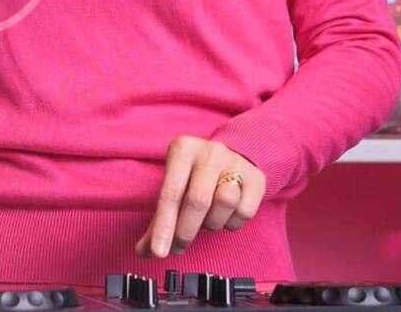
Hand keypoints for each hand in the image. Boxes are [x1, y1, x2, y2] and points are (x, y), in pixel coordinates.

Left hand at [136, 136, 266, 257]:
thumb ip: (159, 220)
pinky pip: (245, 211)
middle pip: (197, 200)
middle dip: (186, 231)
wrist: (233, 156)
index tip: (158, 252)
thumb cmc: (194, 176)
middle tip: (179, 247)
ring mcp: (235, 162)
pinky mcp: (257, 177)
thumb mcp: (174, 186)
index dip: (163, 226)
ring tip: (205, 220)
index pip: (170, 193)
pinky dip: (232, 223)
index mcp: (183, 149)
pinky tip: (225, 216)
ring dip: (212, 223)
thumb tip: (143, 251)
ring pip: (224, 203)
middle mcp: (210, 152)